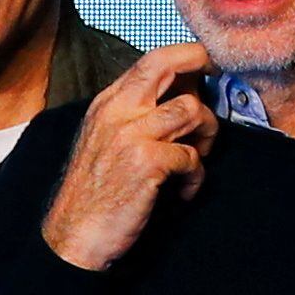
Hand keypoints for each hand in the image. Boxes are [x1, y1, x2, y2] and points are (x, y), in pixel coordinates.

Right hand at [42, 42, 215, 268]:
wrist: (73, 237)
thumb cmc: (93, 195)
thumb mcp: (104, 142)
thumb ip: (134, 117)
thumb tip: (181, 98)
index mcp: (107, 105)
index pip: (151, 61)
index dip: (185, 56)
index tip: (205, 64)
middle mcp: (117, 112)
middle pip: (167, 65)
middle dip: (202, 64)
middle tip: (221, 77)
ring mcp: (131, 135)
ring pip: (192, 109)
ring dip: (207, 134)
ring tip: (198, 157)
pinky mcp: (146, 163)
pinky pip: (192, 157)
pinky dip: (196, 177)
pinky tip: (184, 192)